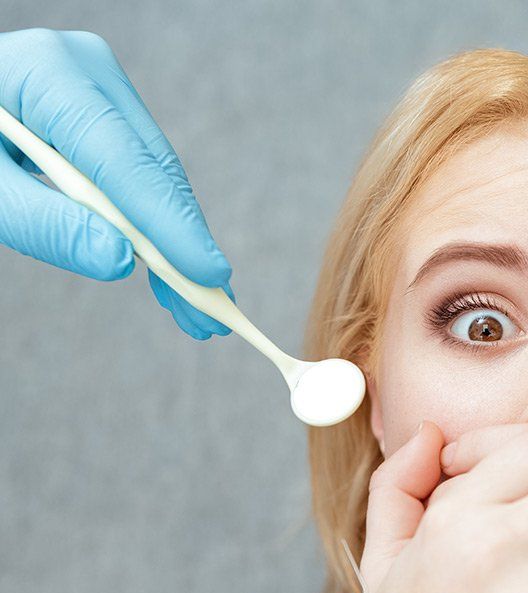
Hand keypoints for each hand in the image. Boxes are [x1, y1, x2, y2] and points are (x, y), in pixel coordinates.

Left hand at [0, 28, 234, 338]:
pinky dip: (153, 225)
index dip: (169, 223)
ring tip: (195, 310)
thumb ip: (44, 224)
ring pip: (155, 177)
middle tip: (211, 314)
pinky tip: (173, 271)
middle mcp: (89, 71)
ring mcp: (101, 88)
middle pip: (153, 171)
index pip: (124, 160)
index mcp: (49, 72)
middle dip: (183, 246)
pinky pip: (140, 174)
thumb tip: (120, 263)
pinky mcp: (106, 112)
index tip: (209, 275)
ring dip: (176, 244)